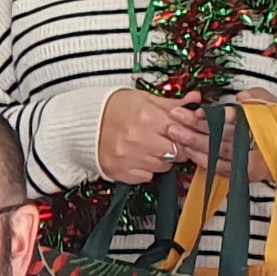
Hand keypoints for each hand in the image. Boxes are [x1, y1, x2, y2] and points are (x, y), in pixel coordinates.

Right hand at [93, 88, 208, 184]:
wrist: (81, 123)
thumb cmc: (113, 108)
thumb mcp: (144, 99)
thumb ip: (173, 103)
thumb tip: (196, 99)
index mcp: (147, 117)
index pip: (184, 134)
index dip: (185, 134)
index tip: (181, 133)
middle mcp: (138, 138)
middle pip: (177, 153)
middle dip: (176, 147)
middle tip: (165, 140)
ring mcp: (127, 157)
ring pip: (163, 167)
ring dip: (161, 159)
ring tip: (149, 146)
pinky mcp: (119, 171)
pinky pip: (146, 177)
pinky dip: (146, 168)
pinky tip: (138, 156)